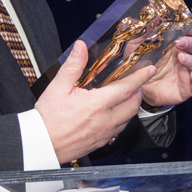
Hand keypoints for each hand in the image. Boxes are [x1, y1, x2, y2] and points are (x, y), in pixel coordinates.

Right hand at [35, 41, 152, 163]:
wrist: (41, 143)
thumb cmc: (48, 117)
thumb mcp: (58, 86)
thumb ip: (73, 65)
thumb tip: (81, 47)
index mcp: (97, 104)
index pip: (126, 88)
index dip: (140, 78)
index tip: (149, 70)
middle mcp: (105, 120)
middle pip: (133, 106)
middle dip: (138, 93)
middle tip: (137, 84)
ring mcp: (104, 133)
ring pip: (127, 120)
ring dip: (130, 107)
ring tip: (126, 97)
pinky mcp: (100, 143)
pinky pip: (118, 131)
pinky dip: (121, 120)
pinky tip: (114, 115)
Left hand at [141, 25, 191, 106]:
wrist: (138, 88)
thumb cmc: (140, 65)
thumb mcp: (137, 47)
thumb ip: (145, 33)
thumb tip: (152, 16)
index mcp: (178, 44)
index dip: (191, 28)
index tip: (186, 26)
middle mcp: (187, 56)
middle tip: (180, 43)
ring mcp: (189, 72)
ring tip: (181, 58)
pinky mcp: (190, 87)